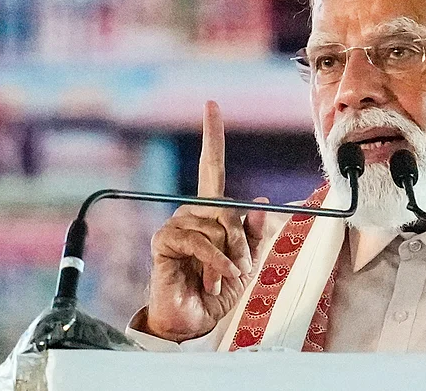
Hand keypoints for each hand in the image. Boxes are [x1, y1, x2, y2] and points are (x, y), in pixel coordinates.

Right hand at [145, 101, 267, 341]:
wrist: (192, 320)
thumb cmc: (217, 290)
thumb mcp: (245, 261)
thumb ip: (254, 234)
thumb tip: (261, 203)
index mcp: (210, 212)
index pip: (211, 167)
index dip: (212, 136)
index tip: (211, 105)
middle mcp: (191, 212)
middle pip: (227, 206)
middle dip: (242, 238)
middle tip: (243, 266)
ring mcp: (176, 224)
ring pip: (218, 225)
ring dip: (230, 255)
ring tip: (224, 276)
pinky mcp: (164, 241)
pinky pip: (201, 241)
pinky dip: (216, 261)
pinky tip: (217, 277)